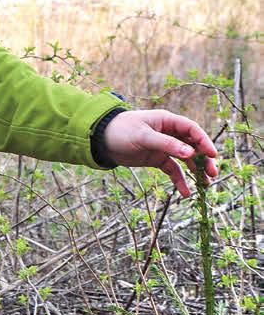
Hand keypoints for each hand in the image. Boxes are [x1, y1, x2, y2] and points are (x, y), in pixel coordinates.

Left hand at [101, 109, 218, 197]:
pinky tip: (186, 193)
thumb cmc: (121, 130)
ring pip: (186, 159)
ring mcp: (164, 147)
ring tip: (205, 184)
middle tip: (213, 174)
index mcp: (168, 121)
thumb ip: (166, 144)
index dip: (204, 141)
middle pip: (193, 146)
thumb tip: (190, 153)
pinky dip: (180, 181)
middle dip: (204, 160)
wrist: (102, 140)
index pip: (192, 130)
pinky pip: (173, 170)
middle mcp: (169, 133)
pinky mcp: (157, 159)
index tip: (212, 155)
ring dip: (196, 171)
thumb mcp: (144, 136)